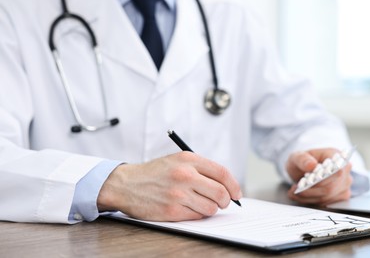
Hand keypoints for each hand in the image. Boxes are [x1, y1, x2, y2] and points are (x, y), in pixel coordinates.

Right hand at [97, 152, 241, 221]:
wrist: (127, 184)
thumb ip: (201, 168)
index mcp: (188, 159)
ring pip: (211, 207)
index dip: (233, 185)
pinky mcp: (171, 211)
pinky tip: (188, 208)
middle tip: (222, 202)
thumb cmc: (155, 173)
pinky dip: (197, 214)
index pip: (222, 173)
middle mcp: (184, 175)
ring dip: (210, 208)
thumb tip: (226, 184)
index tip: (236, 193)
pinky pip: (197, 216)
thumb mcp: (177, 160)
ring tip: (200, 203)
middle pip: (221, 192)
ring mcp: (178, 194)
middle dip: (226, 200)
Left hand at [286, 148, 352, 205]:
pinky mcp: (341, 195)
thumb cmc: (303, 161)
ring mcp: (345, 184)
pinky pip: (326, 202)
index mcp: (336, 156)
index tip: (306, 181)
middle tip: (295, 189)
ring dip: (308, 197)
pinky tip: (299, 197)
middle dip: (311, 190)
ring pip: (327, 197)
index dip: (322, 179)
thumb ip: (303, 159)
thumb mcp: (297, 156)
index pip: (336, 171)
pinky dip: (311, 201)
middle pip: (331, 187)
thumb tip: (311, 165)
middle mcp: (345, 170)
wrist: (303, 170)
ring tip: (293, 192)